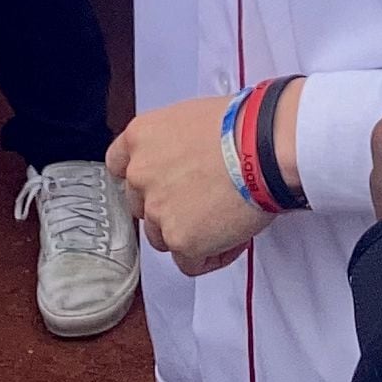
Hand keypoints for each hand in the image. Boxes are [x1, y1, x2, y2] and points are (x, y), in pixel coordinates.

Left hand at [109, 95, 275, 275]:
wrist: (263, 147)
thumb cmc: (241, 126)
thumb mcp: (191, 118)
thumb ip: (171, 145)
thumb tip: (183, 162)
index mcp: (140, 137)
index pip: (118, 165)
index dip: (142, 179)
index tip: (159, 184)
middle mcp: (140, 174)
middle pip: (143, 205)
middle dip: (170, 208)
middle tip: (204, 202)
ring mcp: (157, 210)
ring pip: (162, 238)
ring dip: (188, 234)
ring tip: (224, 222)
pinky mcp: (180, 240)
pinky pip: (190, 263)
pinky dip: (211, 257)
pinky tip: (233, 240)